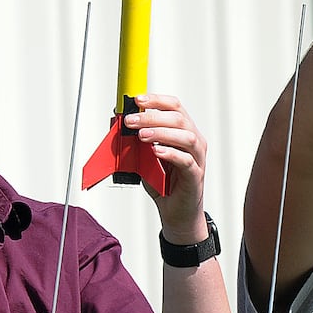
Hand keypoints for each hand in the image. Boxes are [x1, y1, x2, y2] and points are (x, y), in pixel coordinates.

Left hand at [126, 94, 211, 244]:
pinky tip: (156, 152)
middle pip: (179, 119)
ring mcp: (196, 159)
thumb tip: (116, 120)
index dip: (157, 100)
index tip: (138, 99)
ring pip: (186, 137)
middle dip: (153, 116)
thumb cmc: (164, 184)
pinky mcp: (195, 176)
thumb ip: (134, 140)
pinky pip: (186, 161)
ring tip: (142, 135)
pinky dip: (171, 154)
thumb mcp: (143, 158)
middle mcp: (193, 143)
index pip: (175, 107)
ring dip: (162, 133)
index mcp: (182, 133)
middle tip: (132, 121)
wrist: (176, 213)